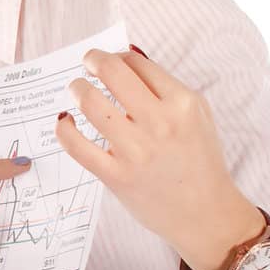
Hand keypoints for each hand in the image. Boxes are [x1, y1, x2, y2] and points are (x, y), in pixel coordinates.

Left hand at [59, 46, 262, 269]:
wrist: (205, 213)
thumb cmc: (199, 160)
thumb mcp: (198, 116)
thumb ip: (165, 87)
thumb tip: (128, 55)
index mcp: (182, 104)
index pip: (137, 64)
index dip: (117, 56)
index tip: (107, 60)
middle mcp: (160, 123)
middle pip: (113, 73)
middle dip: (93, 61)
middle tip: (87, 63)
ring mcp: (136, 151)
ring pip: (91, 104)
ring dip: (77, 89)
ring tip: (77, 89)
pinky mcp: (117, 176)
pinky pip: (77, 146)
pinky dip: (63, 129)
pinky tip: (65, 122)